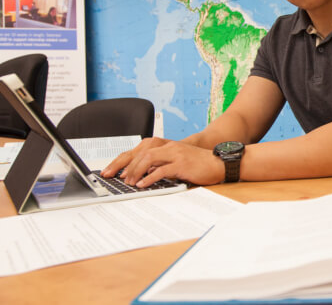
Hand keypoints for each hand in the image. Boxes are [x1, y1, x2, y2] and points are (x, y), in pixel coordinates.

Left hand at [102, 137, 224, 186]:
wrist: (219, 163)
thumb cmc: (199, 165)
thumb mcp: (177, 162)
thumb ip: (162, 165)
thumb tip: (145, 175)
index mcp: (166, 146)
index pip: (139, 150)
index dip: (124, 160)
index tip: (112, 170)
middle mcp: (169, 147)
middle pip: (140, 153)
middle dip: (124, 165)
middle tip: (115, 177)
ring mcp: (175, 154)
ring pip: (148, 159)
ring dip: (135, 171)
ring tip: (128, 182)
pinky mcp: (181, 163)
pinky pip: (161, 170)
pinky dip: (149, 178)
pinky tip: (142, 184)